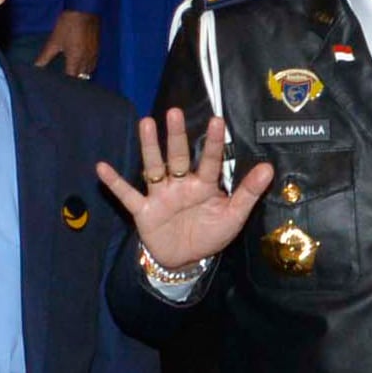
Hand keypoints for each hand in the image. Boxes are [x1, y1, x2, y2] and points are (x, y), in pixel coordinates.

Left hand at [33, 11, 99, 78]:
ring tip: (73, 75)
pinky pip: (93, 63)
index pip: (72, 79)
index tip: (58, 85)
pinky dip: (88, 67)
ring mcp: (94, 54)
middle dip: (74, 81)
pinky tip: (81, 64)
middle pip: (82, 77)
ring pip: (89, 71)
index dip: (65, 83)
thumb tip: (36, 67)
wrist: (83, 9)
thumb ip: (45, 57)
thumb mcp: (54, 41)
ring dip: (82, 74)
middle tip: (65, 82)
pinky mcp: (98, 49)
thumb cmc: (67, 25)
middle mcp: (87, 60)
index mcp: (76, 60)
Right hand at [97, 108, 274, 270]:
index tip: (217, 121)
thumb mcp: (233, 216)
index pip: (209, 161)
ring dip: (149, 147)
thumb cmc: (209, 233)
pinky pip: (127, 195)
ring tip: (145, 124)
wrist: (184, 260)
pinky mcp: (144, 210)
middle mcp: (180, 184)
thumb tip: (269, 167)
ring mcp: (160, 195)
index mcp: (204, 185)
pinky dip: (115, 183)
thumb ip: (248, 192)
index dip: (213, 143)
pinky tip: (102, 167)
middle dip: (176, 136)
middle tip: (174, 112)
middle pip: (178, 156)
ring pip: (154, 167)